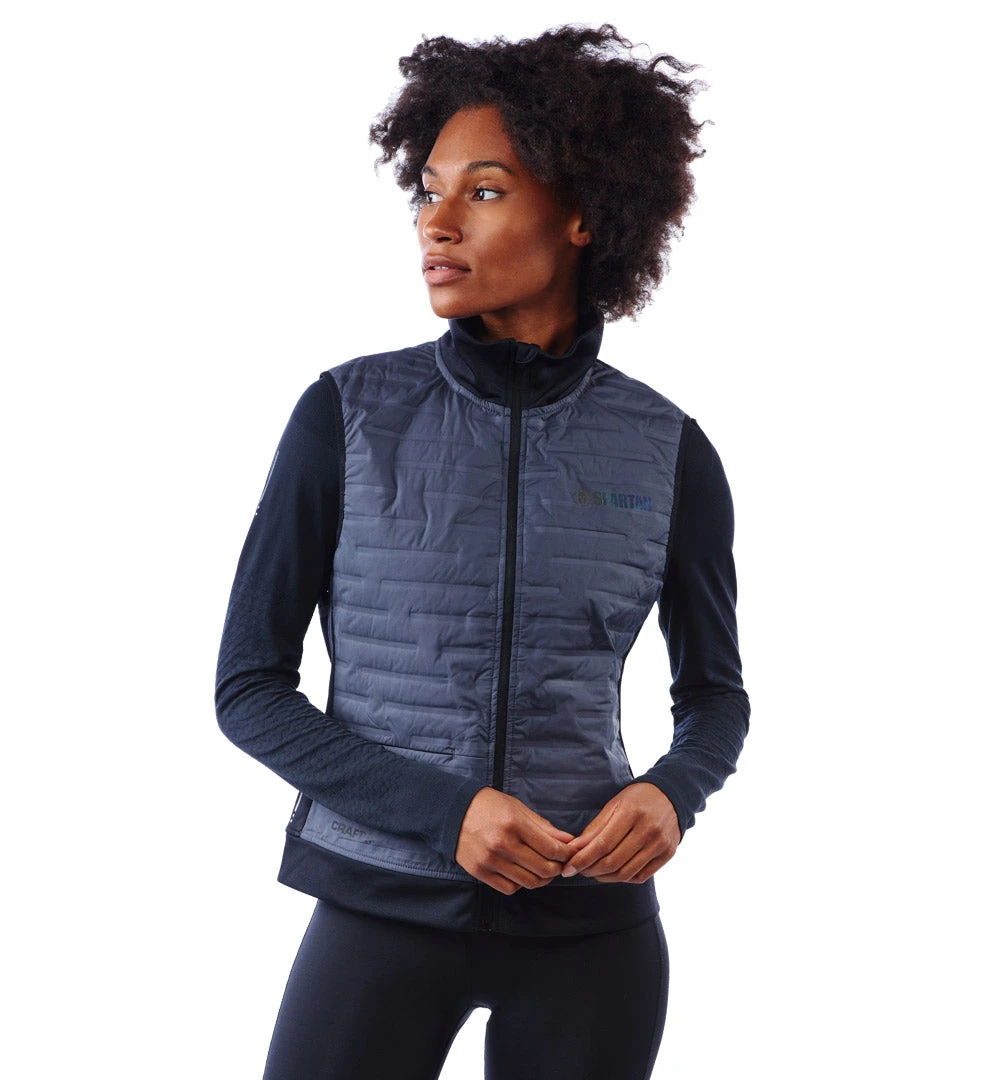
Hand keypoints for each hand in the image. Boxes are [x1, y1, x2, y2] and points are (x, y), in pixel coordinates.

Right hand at [456, 787, 578, 894]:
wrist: (453, 811)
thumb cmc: (489, 806)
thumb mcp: (518, 808)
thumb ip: (543, 826)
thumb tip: (568, 841)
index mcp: (514, 824)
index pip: (551, 849)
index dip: (566, 854)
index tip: (570, 853)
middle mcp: (502, 844)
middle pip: (544, 869)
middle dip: (558, 868)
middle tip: (559, 863)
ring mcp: (490, 860)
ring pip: (529, 882)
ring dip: (542, 879)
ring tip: (543, 869)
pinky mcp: (479, 872)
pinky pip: (510, 888)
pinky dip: (521, 884)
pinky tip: (522, 872)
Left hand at [559, 783, 680, 883]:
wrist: (671, 795)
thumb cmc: (637, 799)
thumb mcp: (614, 805)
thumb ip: (595, 828)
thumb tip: (574, 849)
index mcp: (630, 812)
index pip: (602, 844)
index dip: (583, 859)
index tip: (568, 868)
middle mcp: (648, 829)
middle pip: (613, 861)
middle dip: (591, 870)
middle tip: (578, 871)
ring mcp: (660, 843)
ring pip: (626, 873)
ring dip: (605, 877)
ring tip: (594, 872)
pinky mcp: (668, 854)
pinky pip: (641, 876)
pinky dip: (623, 878)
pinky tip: (614, 873)